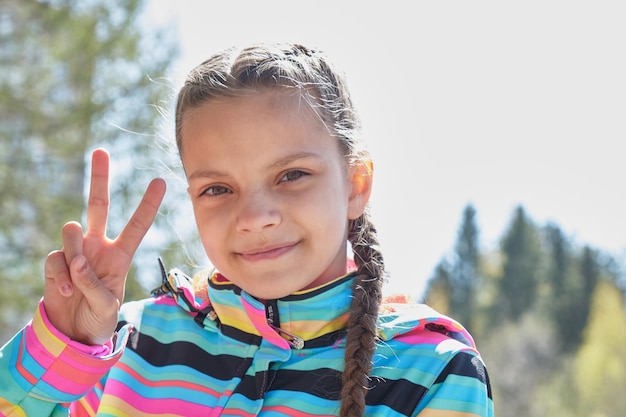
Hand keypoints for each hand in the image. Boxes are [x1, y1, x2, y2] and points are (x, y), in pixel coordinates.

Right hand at [43, 148, 165, 344]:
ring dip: (74, 255)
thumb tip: (77, 262)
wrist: (73, 333)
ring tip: (76, 282)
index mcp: (120, 255)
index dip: (148, 204)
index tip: (161, 181)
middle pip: (97, 205)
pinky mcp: (56, 262)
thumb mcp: (106, 306)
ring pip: (72, 232)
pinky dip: (59, 275)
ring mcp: (75, 252)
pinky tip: (65, 292)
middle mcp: (98, 247)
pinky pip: (55, 258)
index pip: (137, 225)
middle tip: (100, 151)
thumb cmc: (99, 318)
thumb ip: (93, 284)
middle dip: (99, 178)